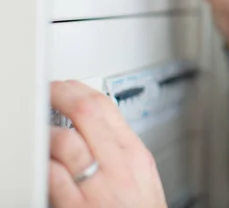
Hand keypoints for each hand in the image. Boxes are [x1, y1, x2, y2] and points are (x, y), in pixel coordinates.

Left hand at [48, 81, 166, 207]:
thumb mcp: (143, 175)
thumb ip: (121, 149)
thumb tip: (96, 127)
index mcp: (135, 153)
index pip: (107, 106)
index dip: (80, 89)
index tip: (65, 86)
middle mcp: (118, 166)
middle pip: (86, 113)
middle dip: (60, 95)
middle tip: (46, 92)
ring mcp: (97, 188)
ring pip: (66, 141)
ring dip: (46, 131)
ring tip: (39, 130)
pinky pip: (53, 176)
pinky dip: (42, 163)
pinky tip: (39, 160)